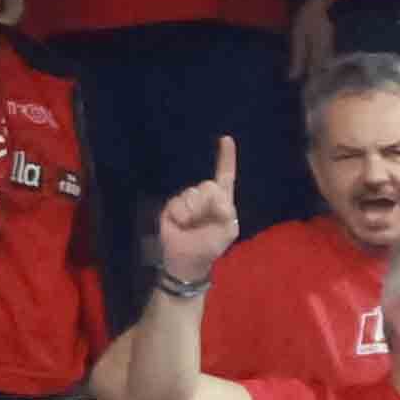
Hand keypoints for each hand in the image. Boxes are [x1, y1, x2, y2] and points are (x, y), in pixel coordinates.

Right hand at [154, 141, 239, 288]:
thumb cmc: (210, 245)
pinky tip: (180, 225)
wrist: (188, 260)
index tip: (226, 139)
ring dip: (193, 211)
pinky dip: (181, 215)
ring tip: (191, 225)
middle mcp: (204, 196)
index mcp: (222, 200)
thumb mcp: (227, 230)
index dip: (226, 157)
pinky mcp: (172, 206)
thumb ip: (227, 211)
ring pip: (192, 194)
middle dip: (208, 204)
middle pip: (207, 186)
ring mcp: (187, 200)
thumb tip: (217, 193)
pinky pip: (178, 203)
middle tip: (204, 221)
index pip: (225, 175)